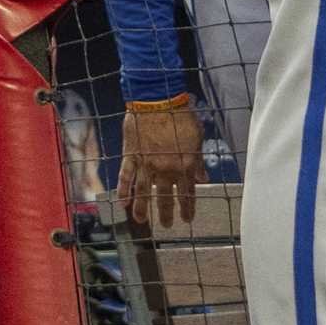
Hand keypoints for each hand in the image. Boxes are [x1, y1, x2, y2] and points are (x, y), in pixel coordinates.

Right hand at [115, 96, 203, 228]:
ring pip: (144, 193)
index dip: (188, 207)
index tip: (187, 218)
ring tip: (142, 220)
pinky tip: (122, 202)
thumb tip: (203, 177)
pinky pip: (126, 178)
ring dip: (143, 209)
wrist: (157, 100)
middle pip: (166, 198)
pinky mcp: (131, 156)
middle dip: (167, 214)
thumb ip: (199, 160)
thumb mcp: (197, 137)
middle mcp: (166, 169)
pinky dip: (123, 190)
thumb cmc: (180, 114)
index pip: (188, 192)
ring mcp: (147, 164)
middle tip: (167, 225)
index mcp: (185, 165)